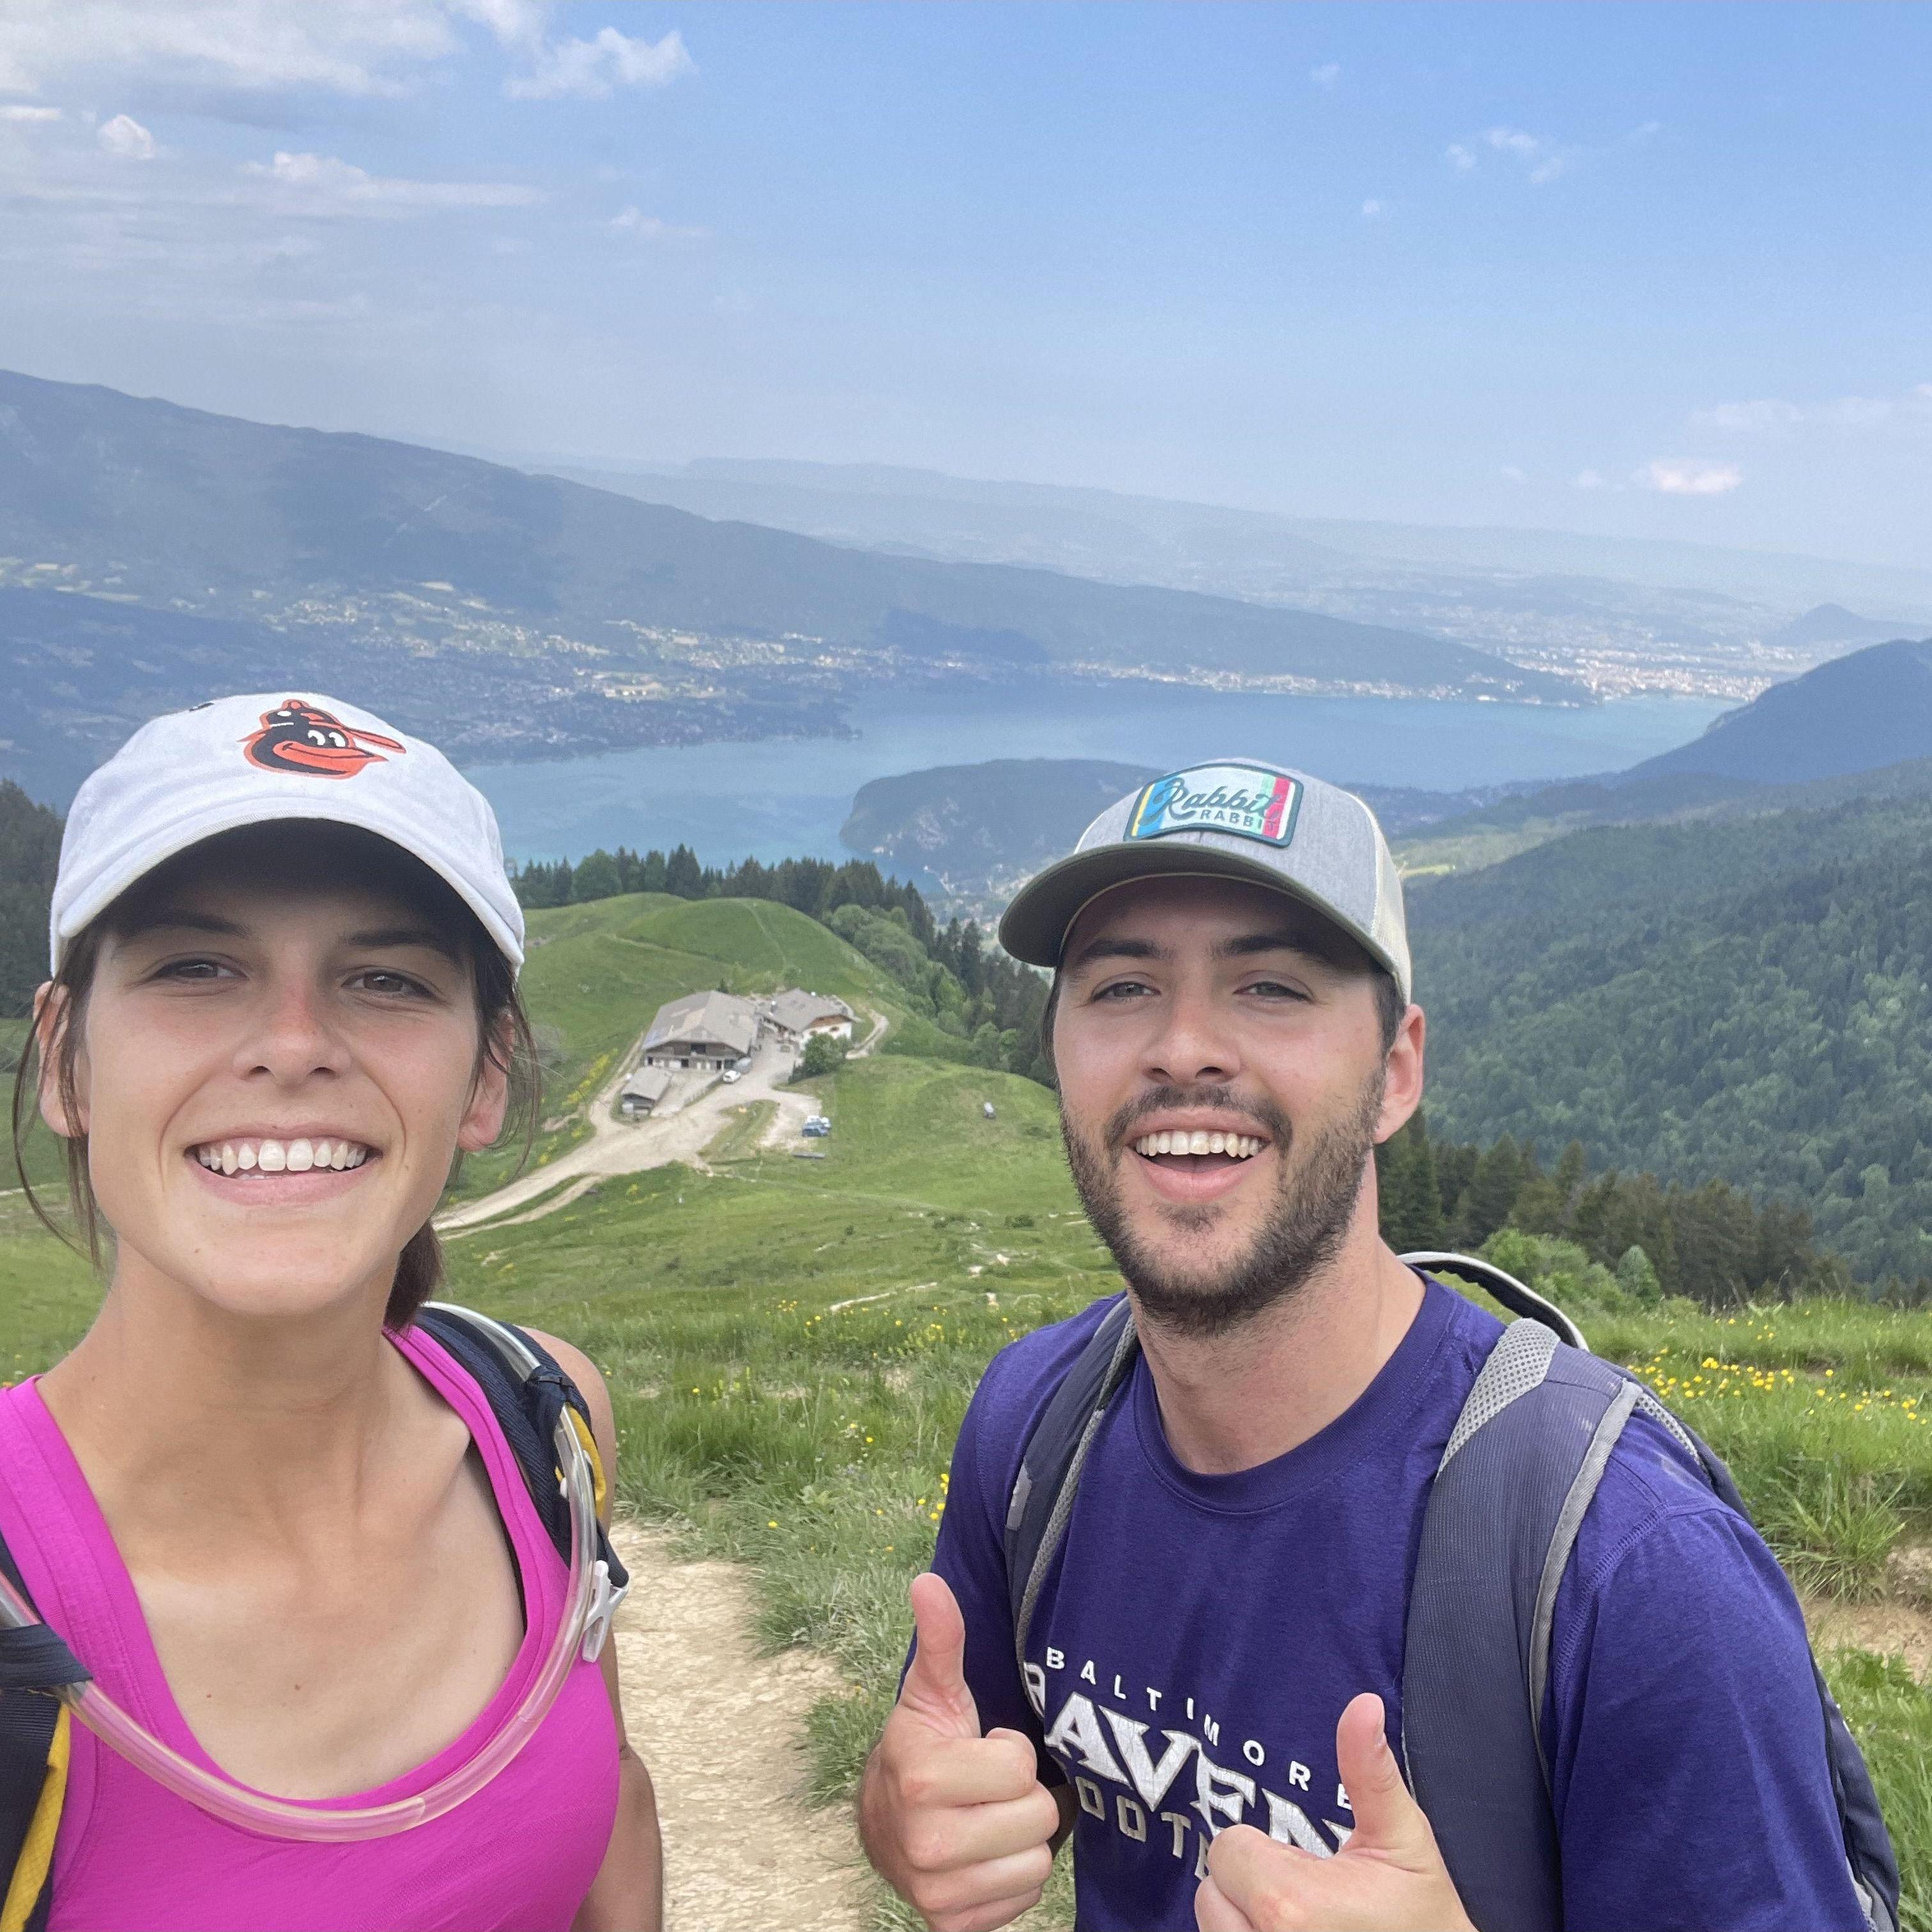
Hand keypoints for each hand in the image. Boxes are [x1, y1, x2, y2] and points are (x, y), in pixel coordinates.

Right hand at [859, 1572, 1061, 1931]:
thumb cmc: (923, 1750)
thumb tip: (927, 1581)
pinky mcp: (951, 1927)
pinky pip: (1023, 1901)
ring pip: (1037, 1863)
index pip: (1021, 1767)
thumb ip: (941, 1639)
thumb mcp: (934, 1692)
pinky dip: (1012, 1879)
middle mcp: (924, 1844)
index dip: (1010, 1753)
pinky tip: (986, 1856)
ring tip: (989, 1820)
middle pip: (1037, 1818)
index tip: (981, 1749)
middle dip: (1022, 1797)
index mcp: (922, 1779)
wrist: (884, 1825)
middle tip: (989, 1788)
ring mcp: (936, 1893)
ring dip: (1021, 1840)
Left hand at [1194, 1694, 1475, 1931]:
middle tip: (1305, 1896)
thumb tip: (1364, 1705)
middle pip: (1212, 1889)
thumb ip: (1369, 1772)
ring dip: (1245, 1917)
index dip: (1267, 1850)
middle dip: (1252, 1883)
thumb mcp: (1401, 1839)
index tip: (1308, 1867)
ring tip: (1299, 1920)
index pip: (1228, 1847)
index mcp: (1288, 1903)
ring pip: (1215, 1923)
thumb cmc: (1422, 1916)